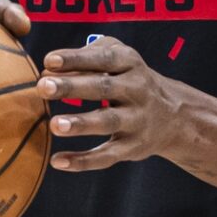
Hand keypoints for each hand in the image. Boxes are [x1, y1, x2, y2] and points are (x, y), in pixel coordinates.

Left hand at [37, 36, 184, 171]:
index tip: (49, 61)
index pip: (103, 58)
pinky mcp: (133, 147)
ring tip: (54, 125)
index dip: (77, 59)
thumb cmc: (129, 78)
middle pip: (103, 88)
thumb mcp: (119, 56)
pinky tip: (58, 161)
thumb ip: (87, 56)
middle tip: (43, 87)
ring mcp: (136, 120)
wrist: (173, 115)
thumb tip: (48, 70)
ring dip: (81, 124)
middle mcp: (137, 90)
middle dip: (72, 87)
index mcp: (130, 63)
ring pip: (107, 122)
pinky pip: (107, 156)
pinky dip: (83, 161)